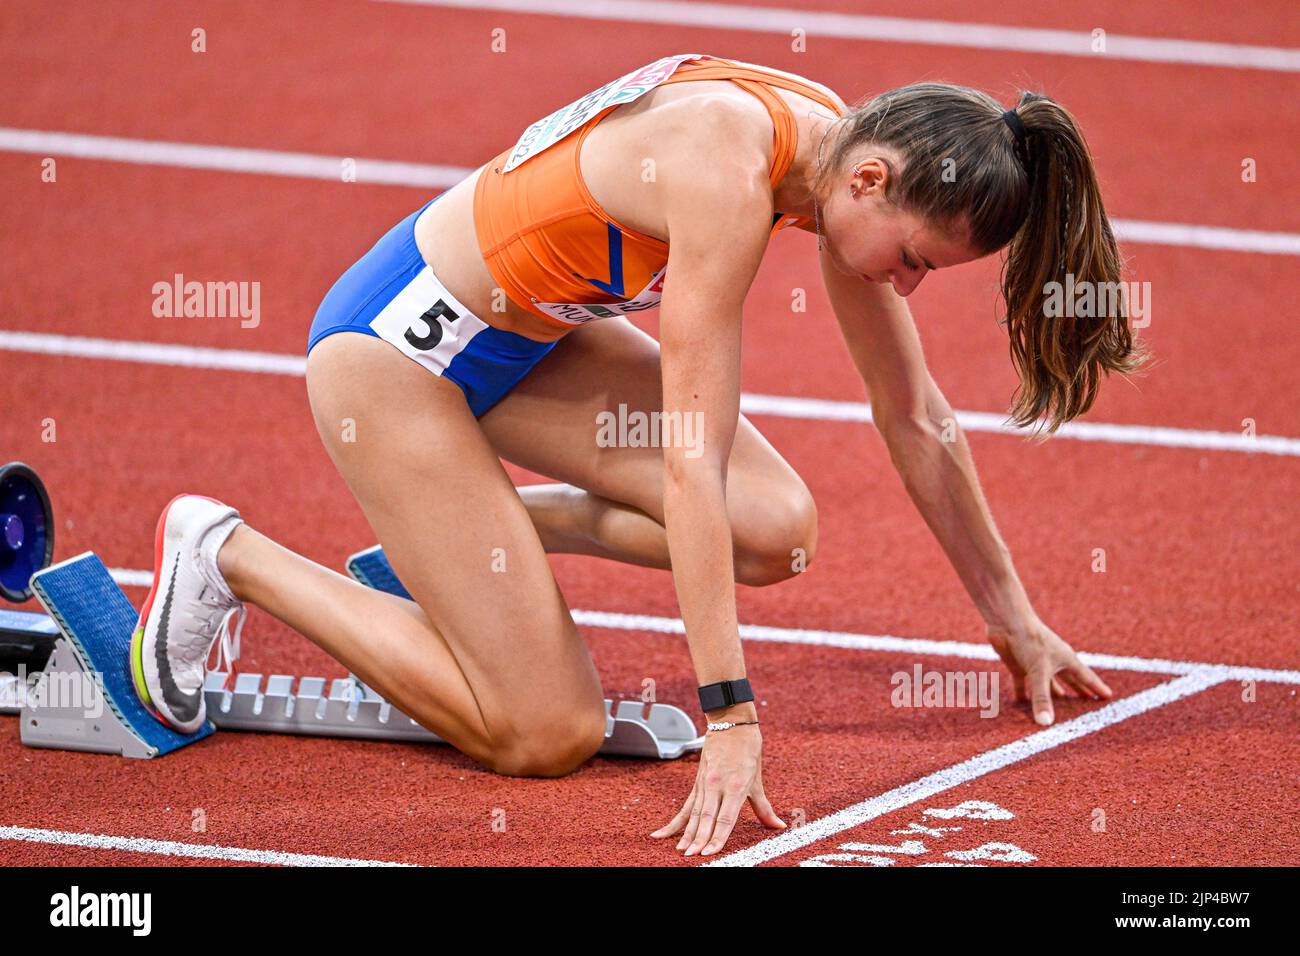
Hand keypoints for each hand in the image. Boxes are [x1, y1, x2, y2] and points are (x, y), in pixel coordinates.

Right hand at [650, 717, 784, 856]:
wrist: (730, 721)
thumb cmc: (747, 748)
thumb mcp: (757, 779)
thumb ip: (764, 807)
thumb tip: (778, 826)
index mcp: (736, 785)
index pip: (725, 818)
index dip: (717, 837)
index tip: (710, 852)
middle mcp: (717, 785)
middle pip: (706, 818)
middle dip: (698, 839)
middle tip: (691, 856)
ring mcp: (704, 783)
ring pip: (693, 813)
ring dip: (686, 833)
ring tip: (680, 850)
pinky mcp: (697, 782)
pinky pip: (685, 806)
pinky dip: (674, 822)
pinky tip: (661, 834)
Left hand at [986, 612, 1112, 725]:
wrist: (1006, 622)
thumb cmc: (1030, 641)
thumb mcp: (1039, 671)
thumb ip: (1042, 698)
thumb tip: (1046, 723)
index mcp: (1066, 660)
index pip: (1086, 677)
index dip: (1096, 688)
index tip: (1108, 697)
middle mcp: (1053, 662)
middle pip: (1069, 681)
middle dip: (1078, 692)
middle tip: (1089, 703)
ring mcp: (1035, 664)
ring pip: (1047, 683)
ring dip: (1053, 694)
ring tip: (1061, 705)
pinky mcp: (1019, 665)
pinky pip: (1022, 684)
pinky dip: (1023, 695)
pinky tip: (1022, 704)